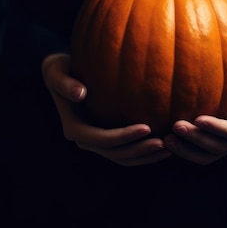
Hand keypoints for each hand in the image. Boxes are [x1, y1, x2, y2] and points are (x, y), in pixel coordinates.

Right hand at [42, 53, 171, 165]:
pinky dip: (144, 151)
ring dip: (145, 156)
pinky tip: (164, 142)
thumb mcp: (57, 73)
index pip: (102, 139)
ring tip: (169, 148)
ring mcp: (96, 142)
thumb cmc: (60, 70)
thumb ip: (65, 83)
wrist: (60, 76)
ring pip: (123, 157)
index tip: (147, 127)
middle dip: (139, 150)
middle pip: (115, 154)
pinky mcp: (106, 139)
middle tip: (164, 143)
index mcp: (74, 129)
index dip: (124, 137)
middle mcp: (84, 140)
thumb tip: (80, 93)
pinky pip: (126, 150)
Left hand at [163, 52, 226, 164]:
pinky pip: (204, 149)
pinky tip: (167, 137)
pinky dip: (187, 147)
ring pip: (210, 154)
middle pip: (221, 147)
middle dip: (197, 140)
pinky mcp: (223, 137)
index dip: (219, 129)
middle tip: (175, 126)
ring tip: (166, 139)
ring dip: (188, 150)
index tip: (199, 118)